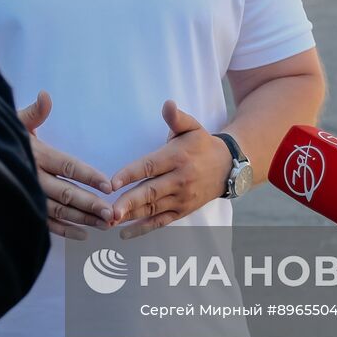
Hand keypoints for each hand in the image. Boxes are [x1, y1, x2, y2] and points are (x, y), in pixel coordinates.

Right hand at [17, 91, 114, 240]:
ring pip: (58, 210)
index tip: (108, 185)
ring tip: (104, 224)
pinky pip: (45, 222)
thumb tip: (45, 95)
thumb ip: (35, 112)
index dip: (88, 176)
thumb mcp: (16, 120)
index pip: (67, 166)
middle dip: (90, 204)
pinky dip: (63, 230)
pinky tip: (83, 234)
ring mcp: (28, 194)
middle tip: (112, 213)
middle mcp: (33, 177)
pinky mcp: (23, 207)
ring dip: (82, 218)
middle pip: (66, 193)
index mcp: (37, 154)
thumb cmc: (2, 135)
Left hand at [109, 101, 232, 239]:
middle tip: (109, 211)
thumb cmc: (202, 145)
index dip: (130, 174)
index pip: (150, 166)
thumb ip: (176, 118)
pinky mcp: (182, 211)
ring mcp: (181, 198)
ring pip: (152, 209)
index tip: (112, 182)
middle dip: (128, 202)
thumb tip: (167, 104)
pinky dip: (143, 228)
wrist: (227, 167)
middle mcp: (179, 180)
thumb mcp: (192, 127)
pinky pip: (160, 222)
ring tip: (109, 221)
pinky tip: (124, 232)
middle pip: (150, 192)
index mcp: (177, 158)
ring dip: (130, 216)